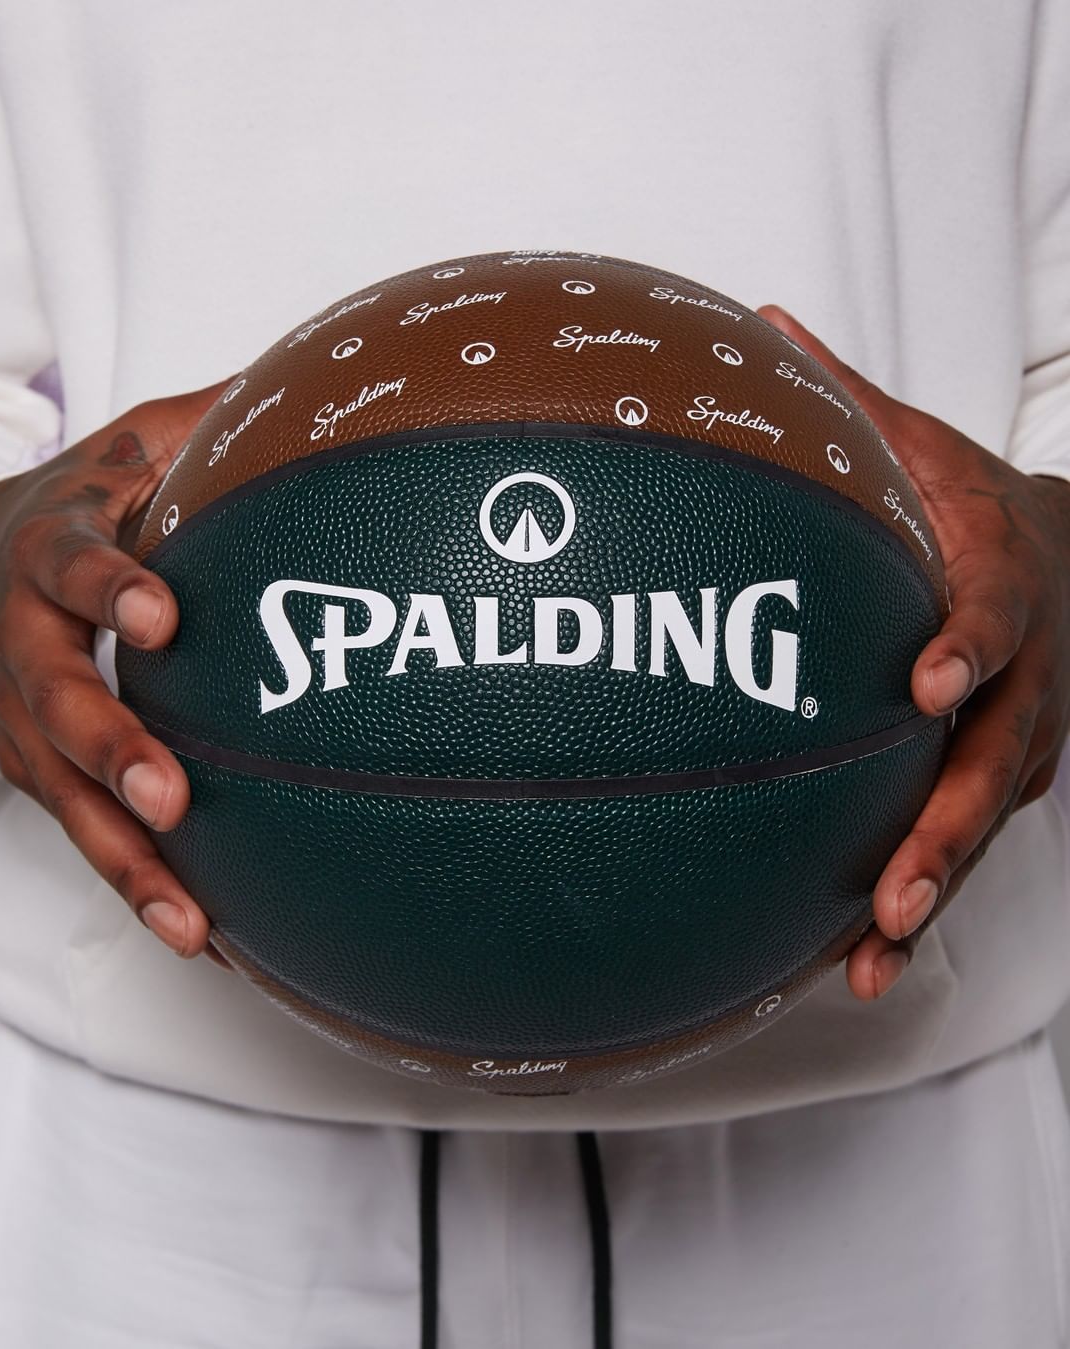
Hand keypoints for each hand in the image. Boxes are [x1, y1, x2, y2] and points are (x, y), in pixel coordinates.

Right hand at [0, 383, 231, 962]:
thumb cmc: (86, 504)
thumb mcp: (133, 442)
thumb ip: (207, 421)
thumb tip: (323, 387)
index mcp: (52, 548)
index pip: (73, 564)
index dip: (108, 585)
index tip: (160, 613)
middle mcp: (23, 640)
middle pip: (54, 699)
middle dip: (107, 747)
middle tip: (167, 790)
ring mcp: (21, 720)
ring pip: (63, 795)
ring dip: (124, 855)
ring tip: (189, 921)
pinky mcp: (38, 774)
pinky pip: (87, 836)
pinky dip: (140, 886)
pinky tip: (207, 938)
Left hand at [760, 306, 1069, 1000]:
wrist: (1063, 550)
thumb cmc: (968, 498)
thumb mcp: (918, 442)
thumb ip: (845, 399)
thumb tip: (759, 328)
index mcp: (1006, 574)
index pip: (1000, 611)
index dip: (974, 644)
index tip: (930, 682)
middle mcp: (1028, 669)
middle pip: (995, 756)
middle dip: (948, 826)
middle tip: (898, 888)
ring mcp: (1024, 733)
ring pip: (984, 821)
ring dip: (935, 890)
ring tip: (875, 954)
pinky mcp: (1006, 775)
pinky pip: (966, 837)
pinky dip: (923, 896)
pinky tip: (858, 960)